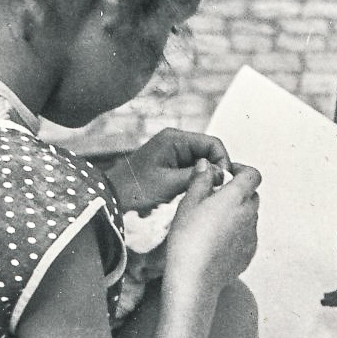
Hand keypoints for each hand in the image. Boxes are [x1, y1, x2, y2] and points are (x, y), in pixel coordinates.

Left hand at [108, 129, 232, 213]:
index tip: (225, 182)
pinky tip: (196, 194)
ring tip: (207, 194)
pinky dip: (197, 181)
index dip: (223, 161)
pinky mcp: (170, 166)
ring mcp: (172, 153)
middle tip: (219, 191)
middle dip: (217, 170)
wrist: (111, 198)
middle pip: (209, 152)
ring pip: (202, 163)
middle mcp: (175, 141)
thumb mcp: (169, 184)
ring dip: (207, 177)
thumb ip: (197, 177)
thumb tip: (223, 175)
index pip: (213, 143)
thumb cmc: (135, 190)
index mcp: (175, 138)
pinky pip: (192, 170)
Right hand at [165, 159, 261, 292]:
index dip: (242, 171)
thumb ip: (200, 180)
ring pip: (250, 217)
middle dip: (238, 193)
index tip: (226, 174)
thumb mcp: (188, 203)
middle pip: (252, 195)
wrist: (194, 278)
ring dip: (237, 214)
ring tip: (213, 222)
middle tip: (215, 198)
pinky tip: (216, 241)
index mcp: (236, 197)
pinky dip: (236, 234)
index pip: (253, 175)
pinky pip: (247, 236)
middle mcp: (250, 214)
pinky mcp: (249, 253)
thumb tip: (206, 165)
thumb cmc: (188, 239)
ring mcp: (252, 235)